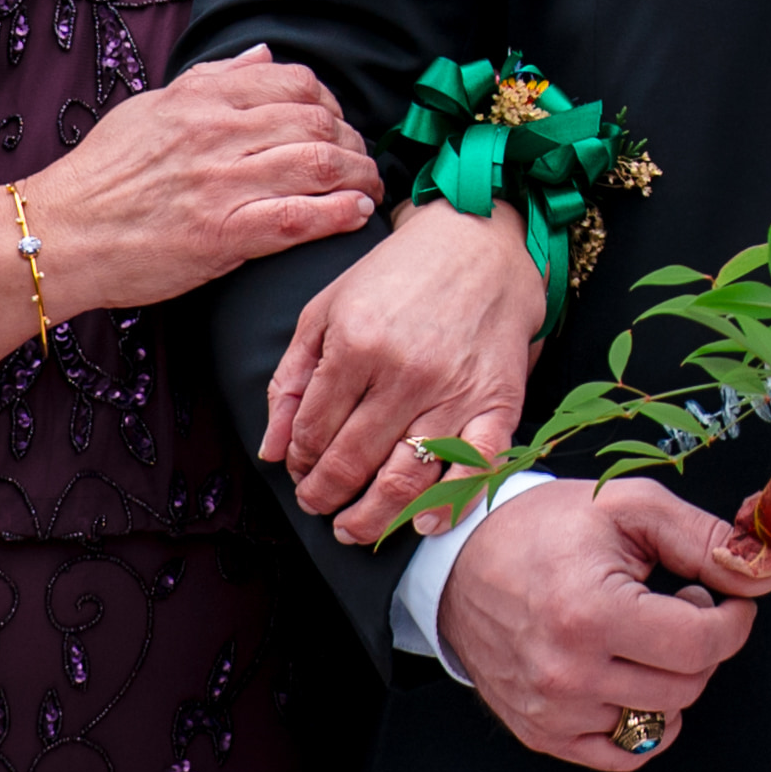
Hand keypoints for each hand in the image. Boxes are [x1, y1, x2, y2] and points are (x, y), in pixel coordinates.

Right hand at [24, 50, 376, 313]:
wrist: (58, 234)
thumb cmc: (101, 174)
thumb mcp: (149, 108)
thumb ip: (210, 79)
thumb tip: (263, 54)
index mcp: (200, 99)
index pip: (295, 82)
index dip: (331, 102)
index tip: (337, 122)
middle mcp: (216, 134)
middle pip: (317, 122)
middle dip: (353, 140)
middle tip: (361, 158)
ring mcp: (220, 186)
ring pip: (318, 165)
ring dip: (359, 175)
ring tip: (369, 186)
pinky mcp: (221, 236)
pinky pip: (298, 218)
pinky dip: (340, 213)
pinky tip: (357, 214)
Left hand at [262, 196, 549, 544]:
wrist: (479, 243)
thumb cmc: (397, 275)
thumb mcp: (326, 310)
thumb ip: (290, 379)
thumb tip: (272, 452)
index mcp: (356, 344)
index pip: (314, 432)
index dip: (299, 461)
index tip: (300, 470)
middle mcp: (404, 372)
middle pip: (352, 462)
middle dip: (324, 495)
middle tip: (319, 504)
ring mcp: (454, 391)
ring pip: (405, 479)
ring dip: (371, 518)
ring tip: (352, 528)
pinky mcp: (498, 402)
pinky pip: (475, 467)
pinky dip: (448, 505)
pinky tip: (422, 525)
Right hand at [435, 477, 770, 771]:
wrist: (461, 563)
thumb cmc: (544, 528)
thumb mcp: (628, 507)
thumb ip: (703, 540)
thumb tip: (762, 573)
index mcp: (590, 613)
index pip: (702, 645)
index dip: (733, 619)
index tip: (726, 596)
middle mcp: (568, 673)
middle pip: (688, 685)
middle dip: (702, 643)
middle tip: (677, 602)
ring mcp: (553, 711)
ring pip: (662, 719)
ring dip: (672, 677)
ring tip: (644, 633)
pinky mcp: (542, 733)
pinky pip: (626, 753)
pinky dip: (645, 720)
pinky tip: (631, 675)